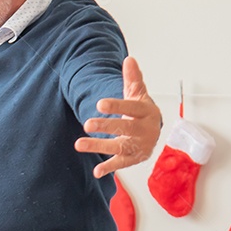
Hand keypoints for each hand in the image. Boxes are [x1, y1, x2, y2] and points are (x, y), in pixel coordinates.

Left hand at [74, 56, 162, 177]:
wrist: (152, 131)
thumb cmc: (140, 111)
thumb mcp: (137, 94)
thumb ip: (133, 79)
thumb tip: (128, 59)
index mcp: (146, 112)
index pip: (131, 108)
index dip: (116, 106)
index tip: (99, 104)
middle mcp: (145, 130)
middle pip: (125, 129)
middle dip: (106, 127)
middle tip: (86, 123)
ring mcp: (140, 146)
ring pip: (119, 147)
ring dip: (99, 146)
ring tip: (78, 144)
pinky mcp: (135, 158)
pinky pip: (121, 163)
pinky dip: (109, 168)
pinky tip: (96, 171)